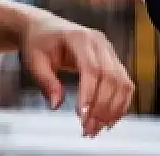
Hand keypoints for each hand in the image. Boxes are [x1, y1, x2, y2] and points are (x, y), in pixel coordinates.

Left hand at [19, 13, 133, 137]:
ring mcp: (109, 51)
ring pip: (122, 82)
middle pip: (110, 78)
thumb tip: (56, 105)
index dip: (90, 94)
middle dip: (102, 108)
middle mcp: (99, 43)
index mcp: (79, 38)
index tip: (82, 117)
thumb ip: (46, 82)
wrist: (45, 28)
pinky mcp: (113, 60)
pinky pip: (124, 84)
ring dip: (113, 109)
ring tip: (97, 129)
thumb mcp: (35, 61)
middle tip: (88, 131)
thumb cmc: (39, 43)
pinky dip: (120, 104)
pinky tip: (108, 120)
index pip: (92, 68)